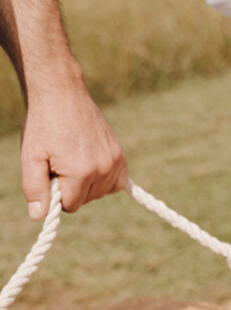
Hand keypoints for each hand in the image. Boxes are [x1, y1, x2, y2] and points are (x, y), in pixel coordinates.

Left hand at [21, 77, 127, 217]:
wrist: (61, 93)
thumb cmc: (43, 124)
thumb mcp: (31, 157)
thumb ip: (35, 188)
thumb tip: (39, 216)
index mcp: (80, 172)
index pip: (70, 205)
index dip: (56, 192)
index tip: (50, 172)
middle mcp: (103, 169)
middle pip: (86, 200)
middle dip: (72, 188)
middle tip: (60, 162)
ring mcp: (115, 161)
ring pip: (101, 192)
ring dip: (87, 184)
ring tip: (74, 159)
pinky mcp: (120, 154)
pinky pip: (118, 182)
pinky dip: (106, 180)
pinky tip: (93, 168)